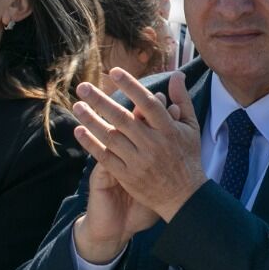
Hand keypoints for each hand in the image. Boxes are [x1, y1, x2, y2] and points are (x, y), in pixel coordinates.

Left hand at [71, 69, 205, 222]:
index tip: (114, 72)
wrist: (185, 197)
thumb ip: (182, 100)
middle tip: (83, 87)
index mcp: (169, 130)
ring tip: (77, 106)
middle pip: (123, 119)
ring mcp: (139, 162)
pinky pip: (106, 157)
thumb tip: (176, 74)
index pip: (148, 104)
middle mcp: (153, 145)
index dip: (131, 86)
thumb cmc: (188, 157)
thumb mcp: (191, 127)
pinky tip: (79, 131)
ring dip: (92, 121)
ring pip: (111, 137)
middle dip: (101, 101)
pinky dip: (91, 144)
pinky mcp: (128, 176)